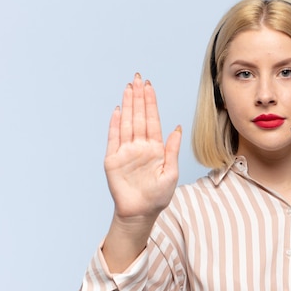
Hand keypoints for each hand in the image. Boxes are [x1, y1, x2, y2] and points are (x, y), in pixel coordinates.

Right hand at [104, 73, 181, 221]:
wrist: (141, 213)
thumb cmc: (158, 196)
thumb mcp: (171, 172)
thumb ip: (172, 149)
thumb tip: (177, 128)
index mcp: (154, 148)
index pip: (152, 120)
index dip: (150, 103)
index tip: (149, 86)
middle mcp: (139, 146)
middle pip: (138, 117)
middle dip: (138, 97)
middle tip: (138, 78)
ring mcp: (125, 152)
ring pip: (126, 123)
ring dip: (127, 106)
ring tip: (128, 88)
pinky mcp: (113, 160)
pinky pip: (113, 139)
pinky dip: (114, 125)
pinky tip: (117, 110)